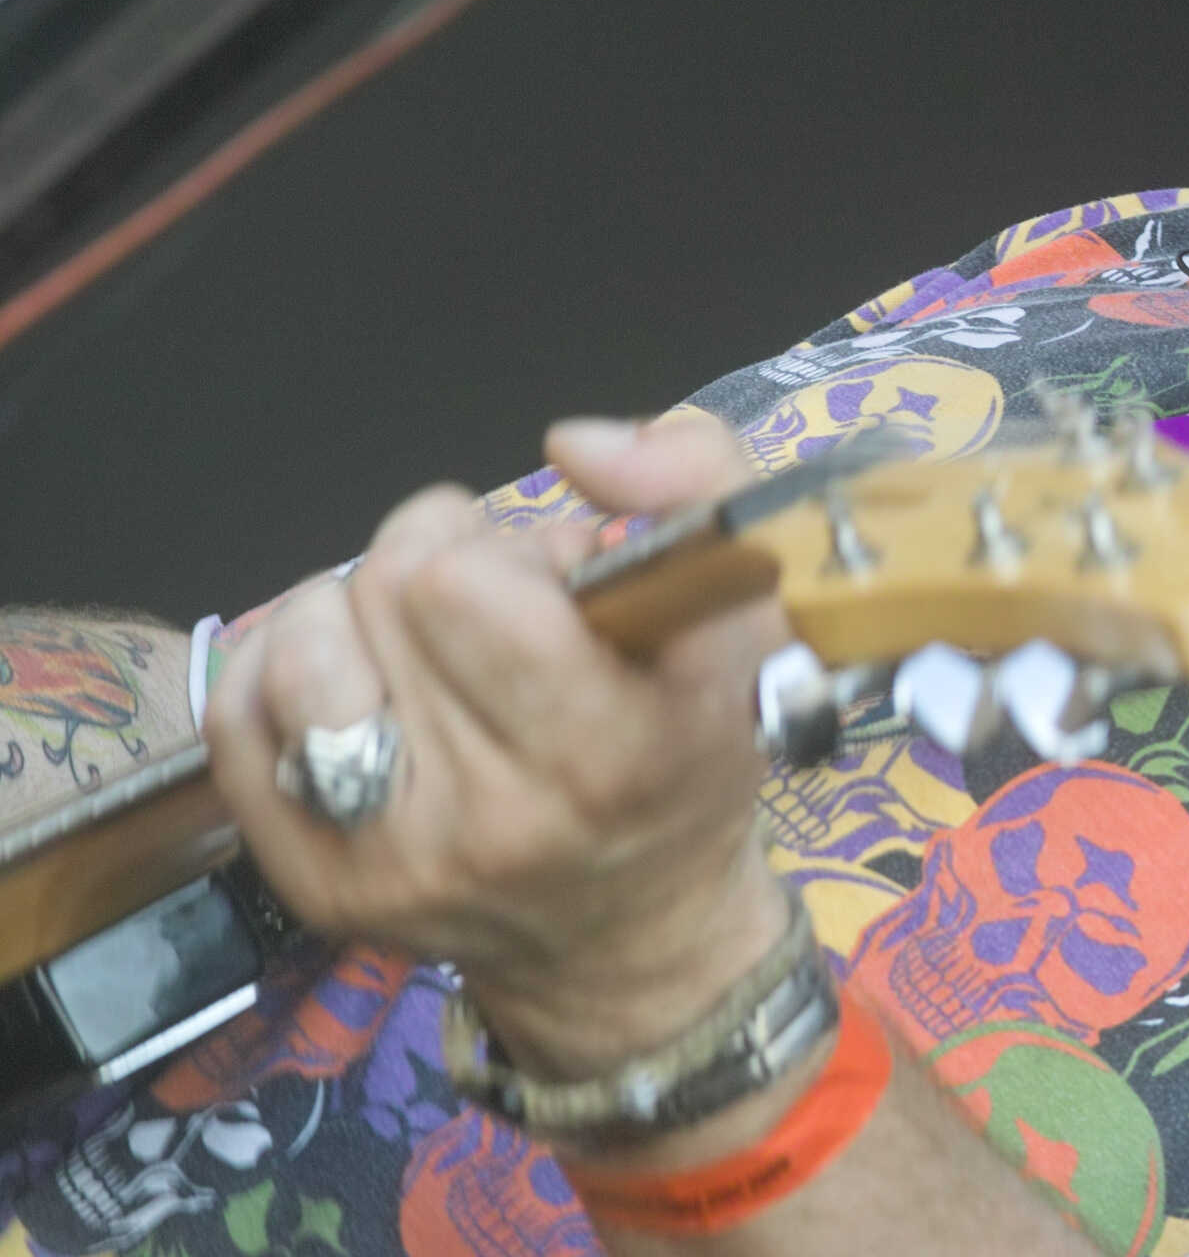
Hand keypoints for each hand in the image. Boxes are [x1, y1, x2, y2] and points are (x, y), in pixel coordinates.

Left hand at [204, 413, 790, 1073]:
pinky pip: (239, 716)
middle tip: (496, 601)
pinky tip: (356, 682)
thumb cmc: (692, 754)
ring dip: (355, 610)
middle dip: (440, 558)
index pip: (471, 587)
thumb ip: (700, 487)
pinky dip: (287, 668)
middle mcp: (500, 820)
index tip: (555, 582)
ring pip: (303, 645)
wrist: (634, 939)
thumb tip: (575, 443)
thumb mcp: (754, 611)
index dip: (508, 550)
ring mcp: (393, 862)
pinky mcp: (315, 884)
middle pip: (389, 591)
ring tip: (419, 642)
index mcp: (616, 752)